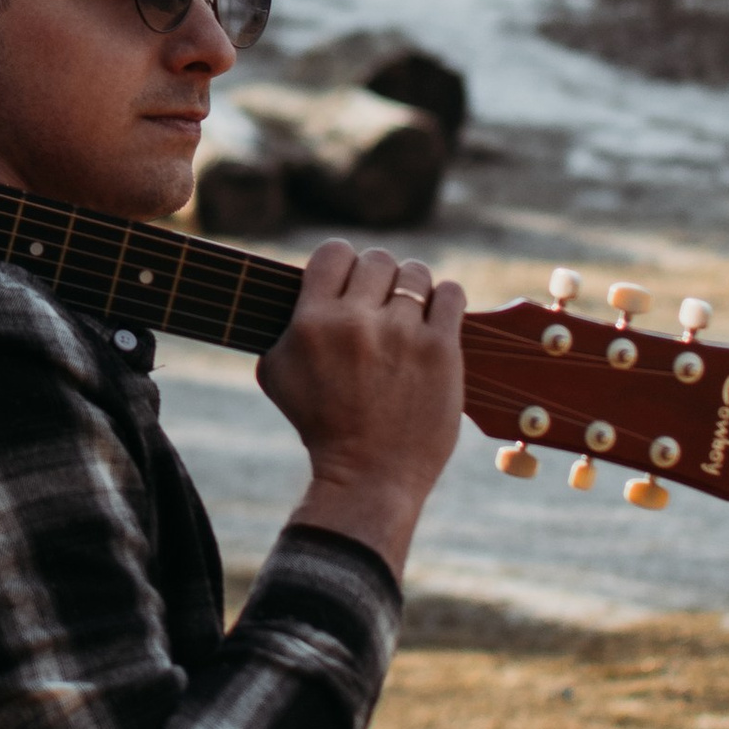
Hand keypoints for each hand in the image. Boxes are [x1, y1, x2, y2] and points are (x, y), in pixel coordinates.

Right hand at [257, 239, 464, 579]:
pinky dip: (444, 300)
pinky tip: (435, 320)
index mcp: (311, 323)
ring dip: (412, 288)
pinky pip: (451, 294)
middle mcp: (355, 322)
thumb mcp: (276, 373)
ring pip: (415, 273)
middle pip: (377, 260)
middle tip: (379, 306)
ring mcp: (401, 335)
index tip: (348, 282)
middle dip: (378, 279)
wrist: (368, 476)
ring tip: (408, 315)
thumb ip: (285, 324)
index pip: (333, 252)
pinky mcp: (440, 351)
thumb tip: (303, 289)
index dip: (342, 263)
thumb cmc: (320, 426)